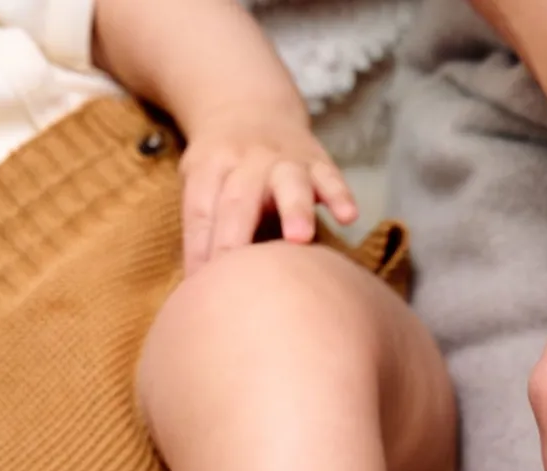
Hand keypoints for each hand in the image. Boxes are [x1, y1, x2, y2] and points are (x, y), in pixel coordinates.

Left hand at [179, 104, 357, 273]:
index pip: (200, 210)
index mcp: (210, 166)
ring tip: (300, 238)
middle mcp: (246, 160)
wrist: (250, 106)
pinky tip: (349, 217)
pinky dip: (340, 195)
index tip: (200, 287)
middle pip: (239, 199)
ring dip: (295, 209)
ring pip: (289, 183)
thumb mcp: (199, 180)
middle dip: (237, 235)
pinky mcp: (317, 162)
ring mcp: (284, 160)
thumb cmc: (224, 167)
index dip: (198, 248)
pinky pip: (331, 177)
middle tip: (238, 275)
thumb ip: (202, 225)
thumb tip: (197, 284)